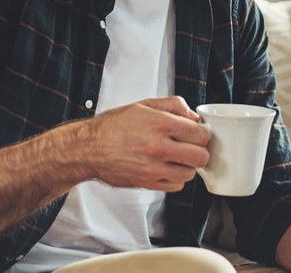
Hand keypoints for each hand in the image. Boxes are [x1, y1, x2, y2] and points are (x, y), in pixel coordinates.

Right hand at [81, 96, 210, 191]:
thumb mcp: (143, 105)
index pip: (200, 134)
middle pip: (200, 156)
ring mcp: (153, 168)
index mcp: (160, 124)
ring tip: (176, 157)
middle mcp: (158, 147)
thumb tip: (193, 117)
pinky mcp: (148, 183)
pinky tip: (166, 167)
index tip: (197, 133)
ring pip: (190, 173)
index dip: (201, 133)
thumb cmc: (114, 126)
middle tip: (191, 146)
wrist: (89, 148)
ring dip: (187, 165)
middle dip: (199, 150)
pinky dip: (175, 178)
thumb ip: (173, 106)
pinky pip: (176, 186)